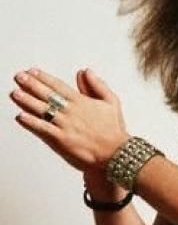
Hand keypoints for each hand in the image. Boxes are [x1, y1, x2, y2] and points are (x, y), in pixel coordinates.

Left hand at [10, 67, 129, 171]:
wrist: (115, 153)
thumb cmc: (114, 130)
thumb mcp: (111, 101)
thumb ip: (97, 85)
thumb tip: (85, 72)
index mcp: (82, 101)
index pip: (58, 86)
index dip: (44, 78)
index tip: (32, 71)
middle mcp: (71, 111)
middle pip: (46, 95)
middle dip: (30, 84)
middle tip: (18, 77)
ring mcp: (64, 125)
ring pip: (41, 110)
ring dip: (26, 101)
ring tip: (14, 93)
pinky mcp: (61, 140)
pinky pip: (42, 129)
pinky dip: (31, 122)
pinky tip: (20, 116)